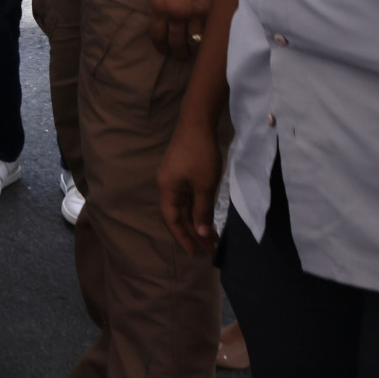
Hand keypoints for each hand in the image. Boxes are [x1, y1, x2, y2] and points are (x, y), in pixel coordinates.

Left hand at [149, 0, 217, 59]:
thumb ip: (163, 3)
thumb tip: (166, 20)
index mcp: (160, 5)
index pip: (158, 35)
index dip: (161, 46)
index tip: (164, 50)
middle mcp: (178, 12)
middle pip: (178, 43)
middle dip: (179, 52)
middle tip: (182, 56)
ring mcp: (199, 13)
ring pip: (198, 41)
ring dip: (199, 47)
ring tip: (200, 51)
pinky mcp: (217, 10)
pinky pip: (215, 32)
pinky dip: (214, 37)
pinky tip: (214, 40)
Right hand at [158, 116, 223, 255]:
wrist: (197, 124)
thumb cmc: (200, 155)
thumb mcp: (205, 185)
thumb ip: (202, 211)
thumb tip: (202, 234)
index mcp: (167, 189)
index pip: (173, 220)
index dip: (184, 238)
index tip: (197, 253)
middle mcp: (166, 186)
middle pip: (178, 216)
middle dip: (193, 234)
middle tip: (209, 251)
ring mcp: (173, 179)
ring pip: (184, 207)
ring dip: (197, 223)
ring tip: (212, 239)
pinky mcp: (181, 173)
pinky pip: (187, 198)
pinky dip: (197, 210)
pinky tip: (207, 218)